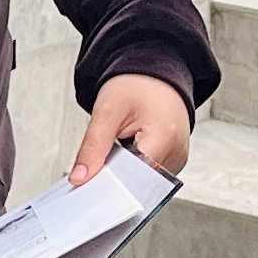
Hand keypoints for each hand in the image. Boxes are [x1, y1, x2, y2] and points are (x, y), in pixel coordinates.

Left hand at [72, 72, 192, 183]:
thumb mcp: (107, 110)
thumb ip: (92, 147)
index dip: (111, 182)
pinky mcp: (175, 160)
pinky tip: (130, 152)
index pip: (134, 178)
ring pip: (144, 182)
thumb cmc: (137, 84)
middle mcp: (177, 152)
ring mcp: (178, 158)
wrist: (154, 74)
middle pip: (140, 183)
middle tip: (105, 156)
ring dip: (126, 173)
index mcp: (164, 137)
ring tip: (123, 145)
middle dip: (117, 177)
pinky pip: (150, 175)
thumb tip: (80, 177)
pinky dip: (135, 169)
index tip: (92, 182)